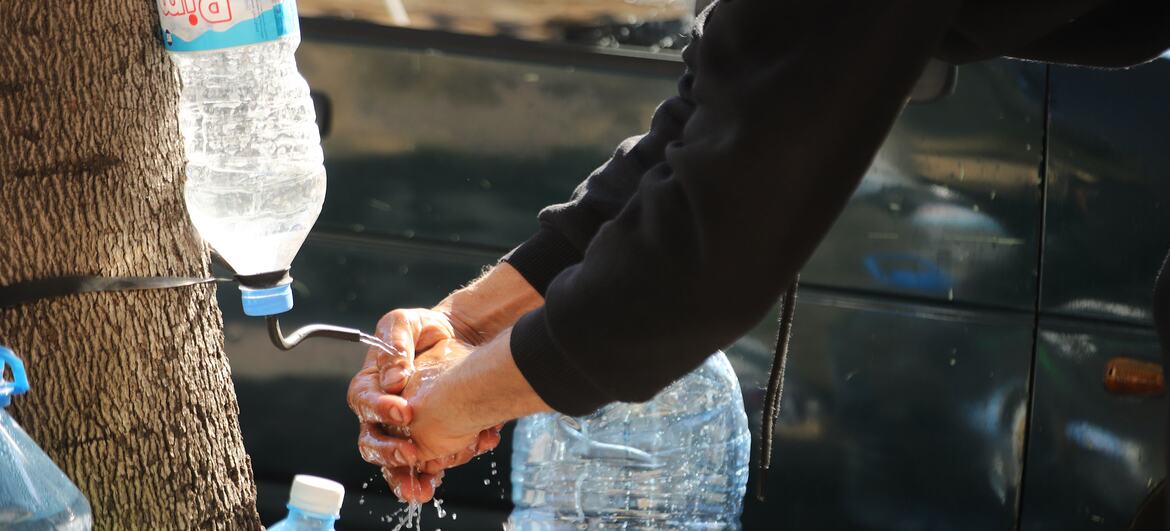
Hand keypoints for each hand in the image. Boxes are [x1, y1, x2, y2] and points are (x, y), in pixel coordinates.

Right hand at [349, 308, 500, 501]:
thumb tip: (394, 377)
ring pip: (396, 463)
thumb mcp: (403, 323)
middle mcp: (382, 413)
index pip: (364, 402)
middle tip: (410, 454)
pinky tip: (448, 473)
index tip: (403, 411)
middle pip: (372, 443)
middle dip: (389, 454)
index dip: (380, 410)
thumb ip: (395, 345)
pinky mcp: (428, 439)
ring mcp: (404, 430)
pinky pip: (427, 462)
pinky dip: (437, 471)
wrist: (459, 338)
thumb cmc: (424, 329)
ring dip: (407, 479)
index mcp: (370, 385)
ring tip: (423, 489)